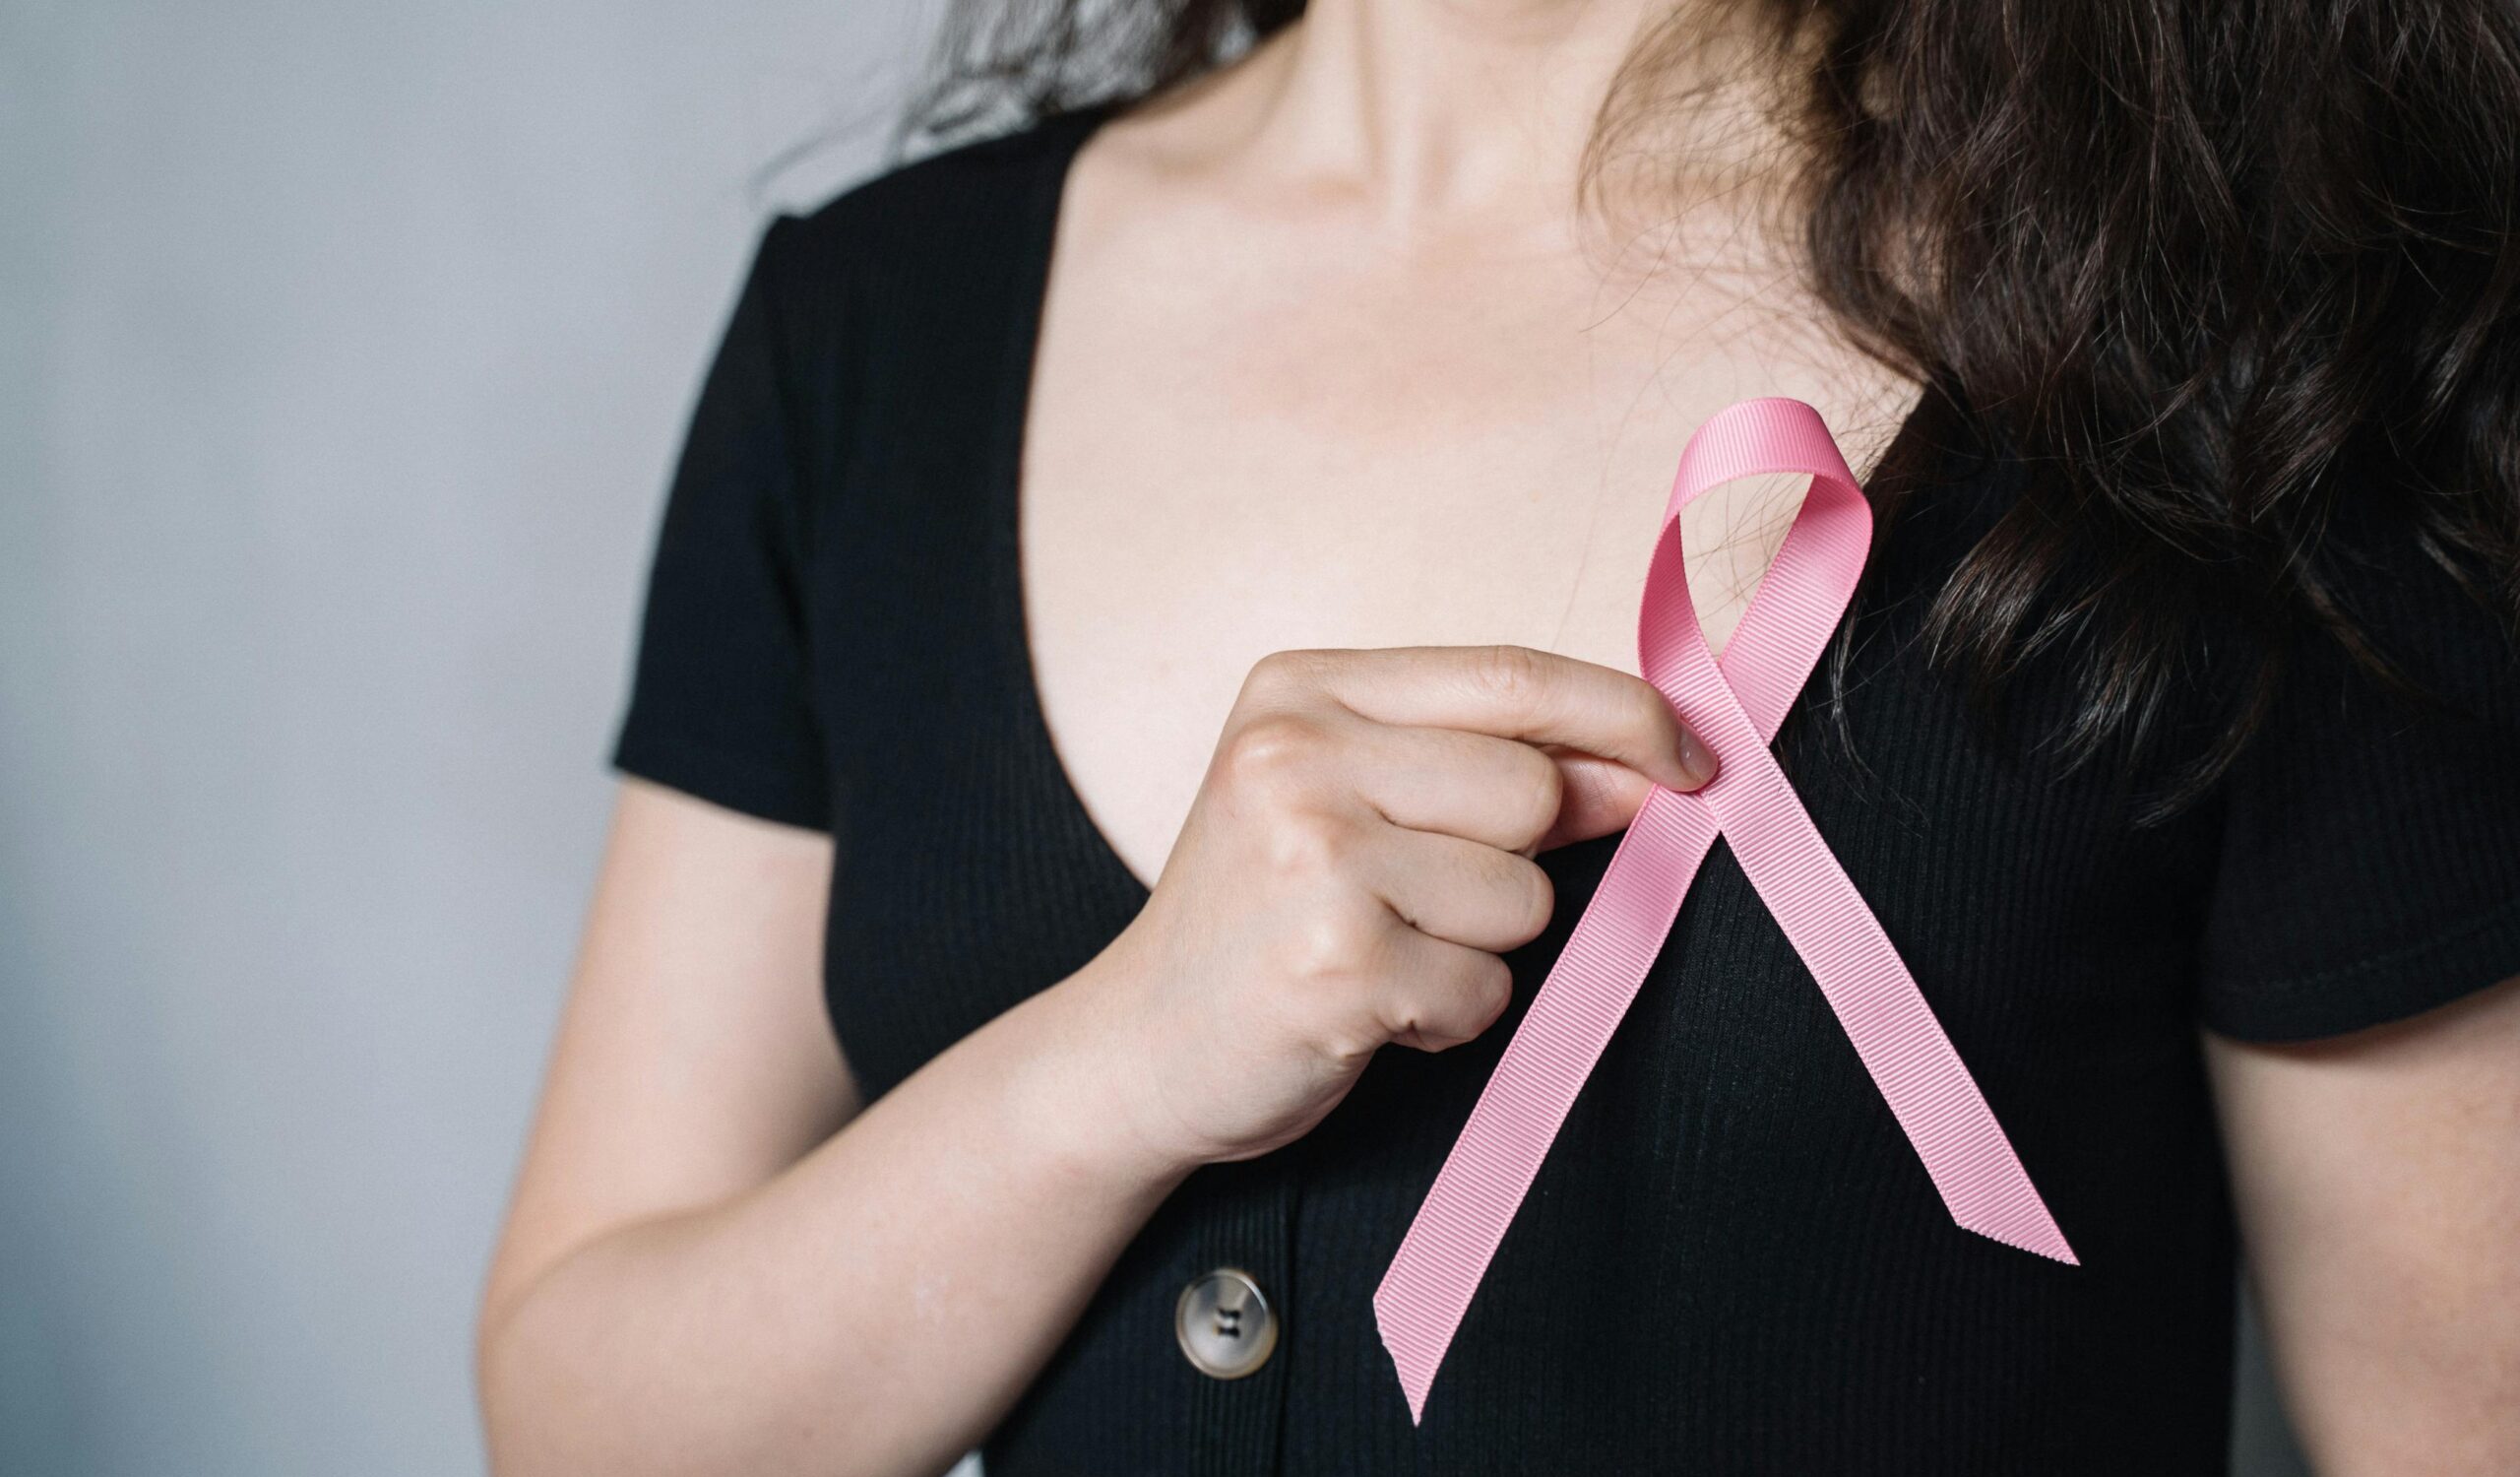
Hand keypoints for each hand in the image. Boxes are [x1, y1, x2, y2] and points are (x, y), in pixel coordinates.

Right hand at [1065, 644, 1718, 1173]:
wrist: (1136, 1048)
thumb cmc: (1259, 918)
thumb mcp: (1342, 797)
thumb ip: (1481, 763)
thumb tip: (1651, 763)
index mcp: (1300, 690)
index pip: (1512, 676)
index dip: (1625, 716)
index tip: (1692, 760)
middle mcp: (1294, 756)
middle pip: (1532, 790)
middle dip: (1517, 862)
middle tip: (1423, 901)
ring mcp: (1310, 858)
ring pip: (1522, 898)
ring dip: (1478, 950)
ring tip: (1379, 954)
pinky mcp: (1335, 965)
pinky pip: (1486, 990)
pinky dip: (1448, 1017)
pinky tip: (1367, 1009)